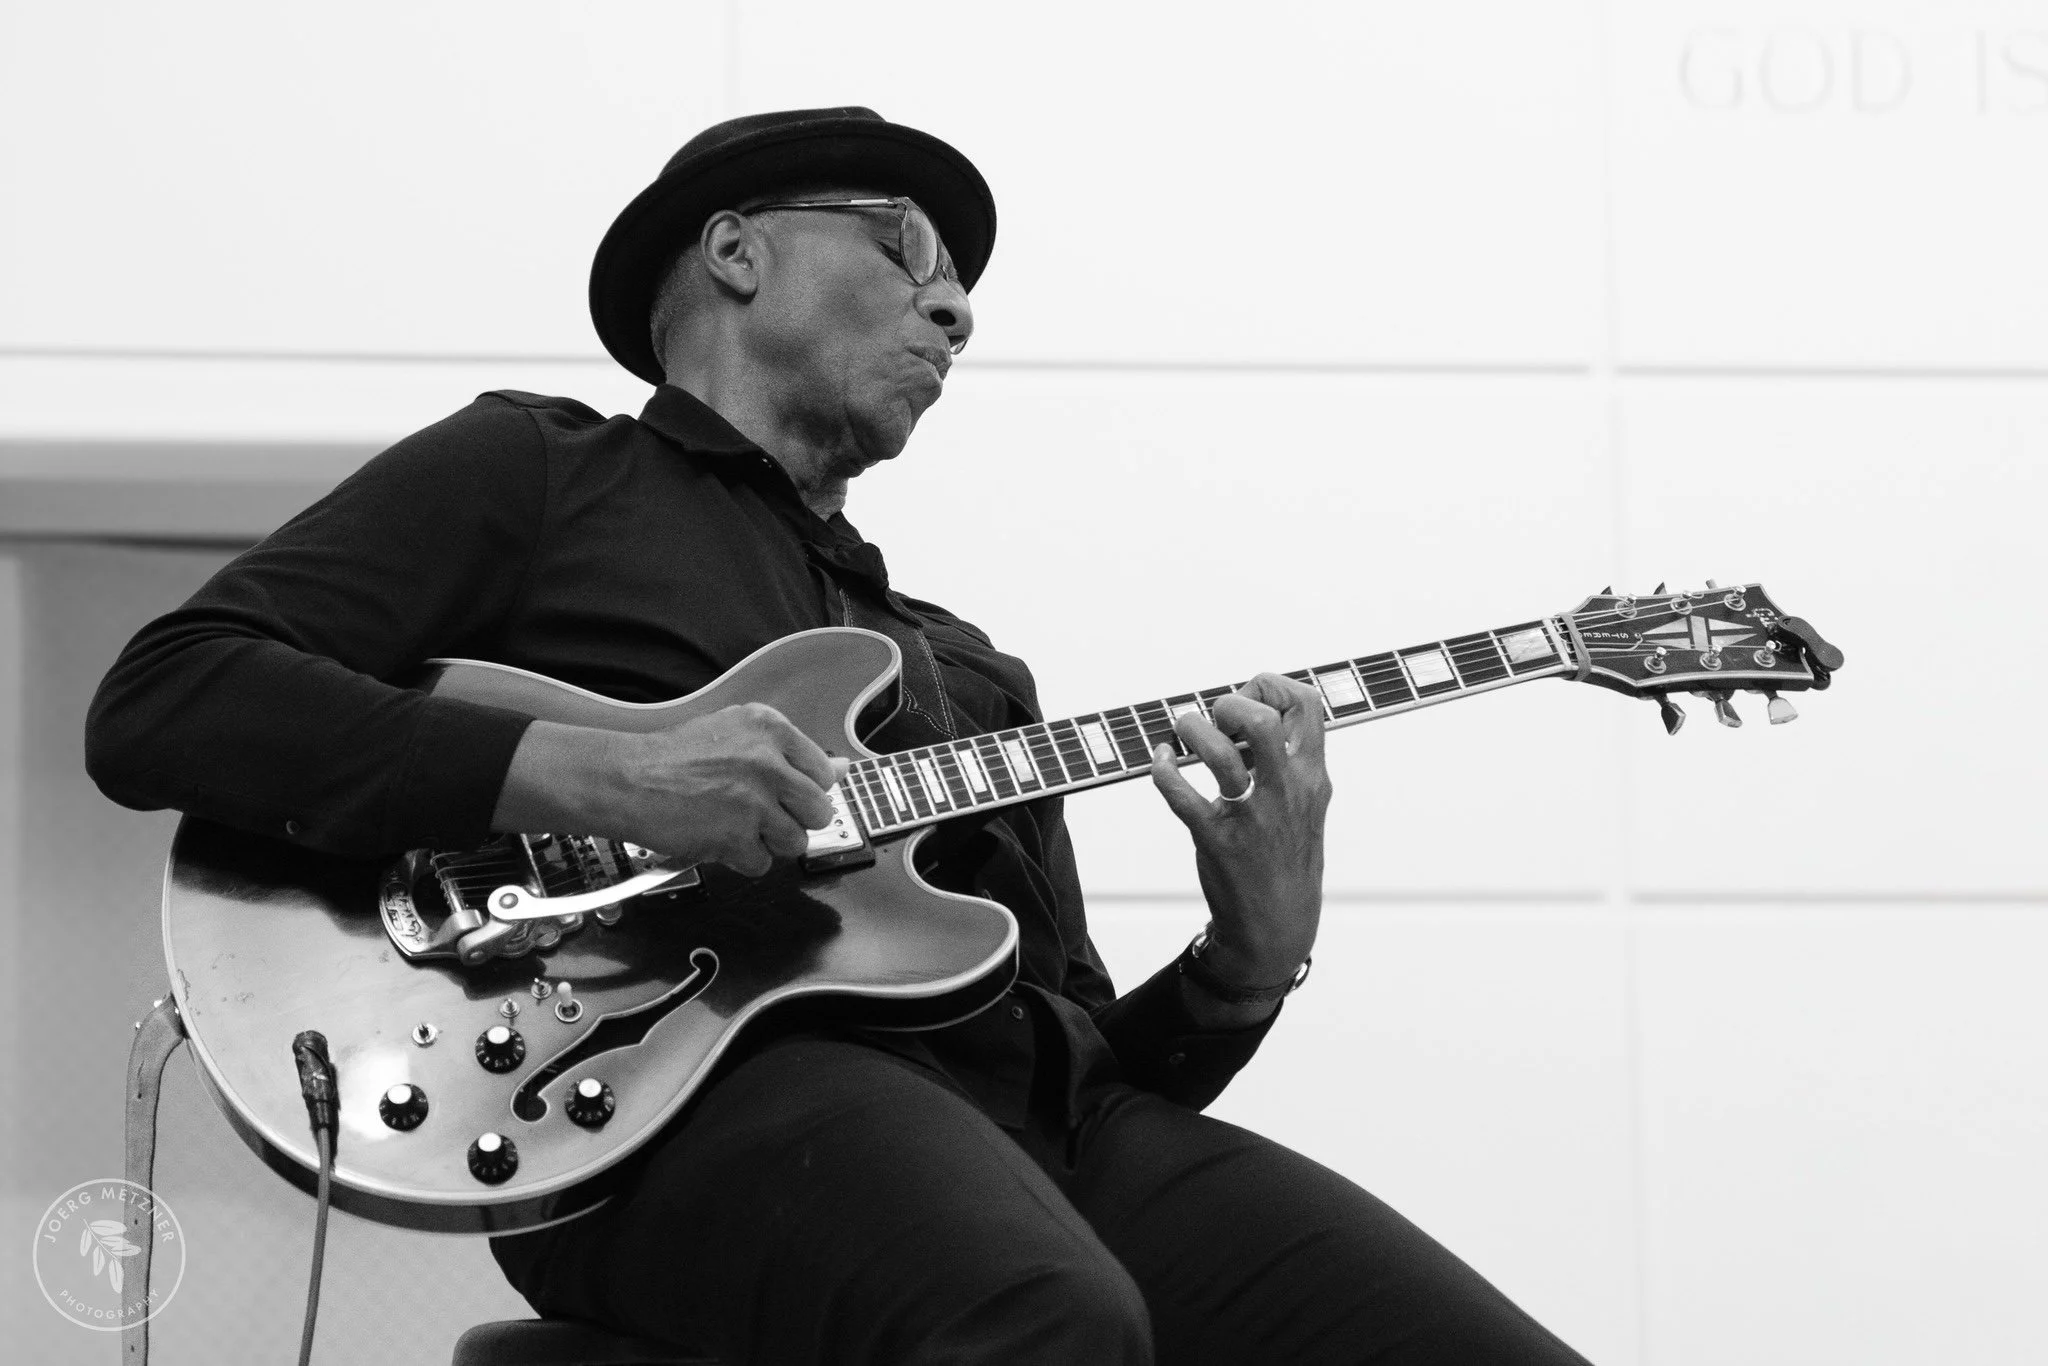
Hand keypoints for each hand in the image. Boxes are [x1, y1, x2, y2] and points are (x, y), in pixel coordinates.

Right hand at [494, 703, 848, 876]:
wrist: (625, 779)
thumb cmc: (673, 758)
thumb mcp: (735, 734)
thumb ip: (789, 753)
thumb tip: (843, 770)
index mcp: (771, 729)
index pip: (823, 771)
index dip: (802, 790)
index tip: (783, 794)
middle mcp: (769, 762)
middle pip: (818, 811)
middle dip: (792, 819)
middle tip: (759, 815)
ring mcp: (755, 801)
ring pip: (795, 842)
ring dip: (767, 843)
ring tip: (734, 828)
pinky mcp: (738, 837)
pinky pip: (763, 863)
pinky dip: (741, 860)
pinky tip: (718, 841)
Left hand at [1150, 673, 1331, 993]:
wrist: (1278, 925)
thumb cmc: (1285, 856)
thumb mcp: (1305, 802)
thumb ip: (1286, 759)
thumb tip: (1245, 712)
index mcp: (1311, 776)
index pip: (1307, 703)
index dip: (1270, 686)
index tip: (1248, 697)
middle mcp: (1285, 791)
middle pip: (1261, 720)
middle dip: (1229, 703)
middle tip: (1216, 719)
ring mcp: (1251, 816)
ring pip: (1217, 752)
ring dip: (1190, 730)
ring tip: (1181, 733)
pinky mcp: (1217, 840)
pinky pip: (1180, 794)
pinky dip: (1162, 769)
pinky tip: (1161, 761)